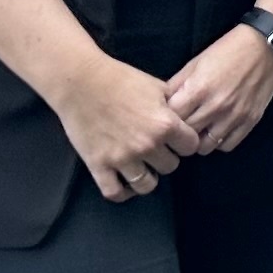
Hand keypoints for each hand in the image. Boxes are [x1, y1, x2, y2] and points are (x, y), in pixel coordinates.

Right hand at [51, 54, 205, 202]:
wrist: (81, 82)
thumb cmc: (121, 79)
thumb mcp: (157, 87)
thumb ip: (175, 106)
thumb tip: (188, 118)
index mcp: (165, 124)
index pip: (191, 147)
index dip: (186, 143)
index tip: (178, 139)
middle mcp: (147, 145)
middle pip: (170, 167)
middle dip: (166, 157)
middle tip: (157, 149)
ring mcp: (122, 158)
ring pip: (147, 185)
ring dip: (148, 177)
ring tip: (143, 166)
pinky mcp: (98, 165)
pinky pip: (115, 192)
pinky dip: (123, 192)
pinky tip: (125, 181)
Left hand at [164, 22, 272, 154]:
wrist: (265, 46)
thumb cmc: (227, 50)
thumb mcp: (195, 62)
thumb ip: (177, 85)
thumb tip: (162, 104)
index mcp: (198, 89)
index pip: (170, 119)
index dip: (165, 119)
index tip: (166, 117)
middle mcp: (215, 106)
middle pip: (185, 135)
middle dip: (180, 132)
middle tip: (180, 126)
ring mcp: (234, 116)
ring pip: (205, 147)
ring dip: (198, 140)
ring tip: (199, 130)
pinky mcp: (250, 121)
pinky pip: (227, 145)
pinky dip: (218, 142)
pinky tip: (216, 130)